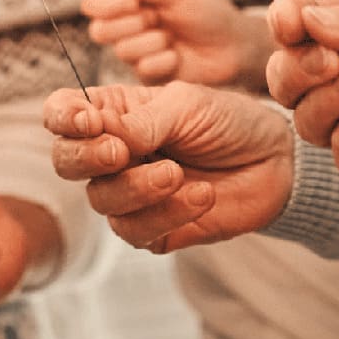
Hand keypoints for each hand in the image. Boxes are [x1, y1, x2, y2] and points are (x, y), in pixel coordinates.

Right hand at [45, 82, 293, 253]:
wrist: (275, 162)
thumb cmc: (229, 122)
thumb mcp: (187, 106)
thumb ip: (141, 122)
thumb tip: (99, 133)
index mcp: (114, 113)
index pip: (62, 113)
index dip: (63, 118)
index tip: (88, 121)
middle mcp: (114, 153)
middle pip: (67, 162)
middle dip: (87, 158)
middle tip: (120, 153)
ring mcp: (130, 193)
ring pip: (101, 201)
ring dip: (136, 188)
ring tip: (178, 173)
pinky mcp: (154, 229)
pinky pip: (136, 232)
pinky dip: (166, 214)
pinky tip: (200, 196)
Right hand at [80, 0, 269, 88]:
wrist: (233, 44)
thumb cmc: (207, 12)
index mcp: (128, 2)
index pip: (92, 3)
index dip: (104, 5)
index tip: (131, 1)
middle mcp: (126, 28)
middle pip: (99, 31)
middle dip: (131, 24)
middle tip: (158, 19)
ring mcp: (136, 54)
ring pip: (122, 50)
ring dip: (153, 40)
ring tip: (173, 38)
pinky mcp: (148, 77)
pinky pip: (142, 68)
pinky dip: (164, 59)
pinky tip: (178, 57)